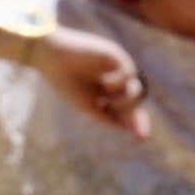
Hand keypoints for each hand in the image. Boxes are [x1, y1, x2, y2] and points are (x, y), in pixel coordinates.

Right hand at [34, 28, 151, 138]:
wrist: (51, 57)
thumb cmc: (66, 81)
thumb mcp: (88, 106)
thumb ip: (108, 117)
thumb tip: (128, 128)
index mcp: (110, 93)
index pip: (131, 109)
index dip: (138, 123)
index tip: (143, 139)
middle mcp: (118, 80)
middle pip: (137, 101)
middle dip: (133, 113)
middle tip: (114, 114)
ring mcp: (118, 68)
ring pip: (138, 89)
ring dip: (126, 101)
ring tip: (107, 101)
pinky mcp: (115, 54)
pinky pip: (129, 72)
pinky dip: (119, 82)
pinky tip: (105, 83)